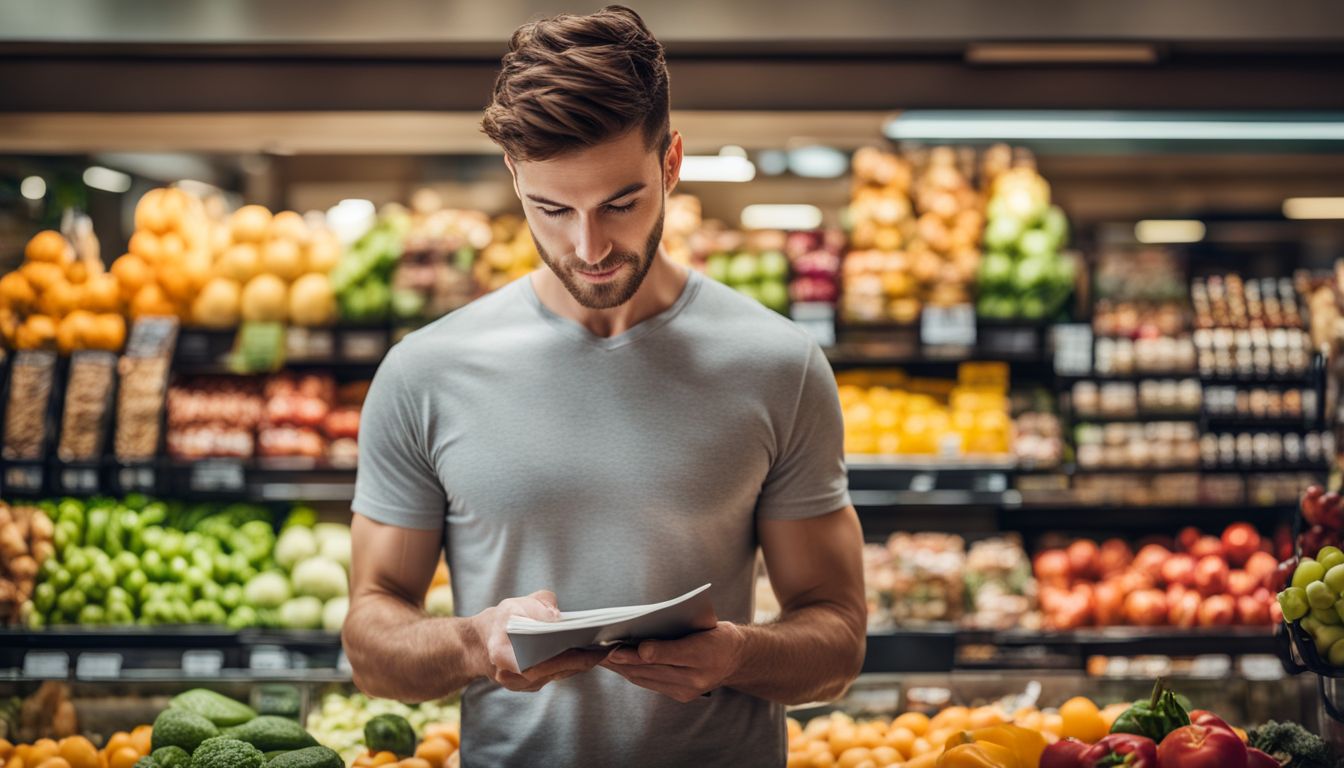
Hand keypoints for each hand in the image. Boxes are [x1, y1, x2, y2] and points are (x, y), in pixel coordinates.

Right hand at [470, 590, 606, 691]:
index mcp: (503, 654)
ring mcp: (522, 685)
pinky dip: (573, 664)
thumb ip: (536, 606)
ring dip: (581, 662)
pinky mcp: (531, 685)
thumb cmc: (499, 621)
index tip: (593, 647)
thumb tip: (557, 617)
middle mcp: (513, 677)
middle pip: (556, 669)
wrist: (478, 643)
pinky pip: (556, 675)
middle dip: (583, 658)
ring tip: (606, 648)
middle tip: (609, 646)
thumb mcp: (512, 604)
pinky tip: (590, 652)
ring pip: (559, 674)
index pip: (542, 660)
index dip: (571, 656)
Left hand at [600, 621, 746, 702]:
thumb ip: (676, 633)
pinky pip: (649, 683)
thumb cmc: (716, 635)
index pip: (671, 654)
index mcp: (705, 653)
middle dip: (622, 660)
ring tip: (598, 657)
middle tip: (597, 651)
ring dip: (621, 668)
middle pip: (652, 668)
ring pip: (646, 678)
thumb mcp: (705, 625)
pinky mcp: (679, 695)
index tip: (621, 647)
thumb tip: (642, 643)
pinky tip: (616, 664)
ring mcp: (687, 690)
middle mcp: (696, 677)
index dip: (644, 652)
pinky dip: (630, 673)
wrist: (735, 659)